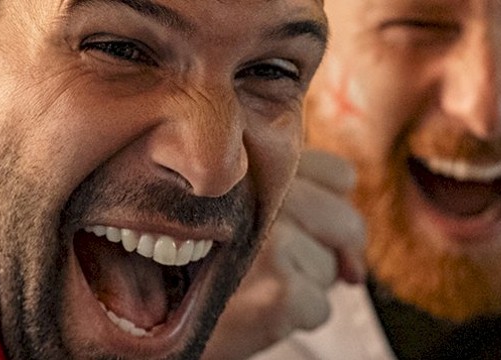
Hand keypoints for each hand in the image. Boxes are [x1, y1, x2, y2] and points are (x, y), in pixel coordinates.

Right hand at [201, 150, 366, 358]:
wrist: (145, 320)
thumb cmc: (186, 262)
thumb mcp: (228, 206)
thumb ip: (291, 201)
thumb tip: (355, 267)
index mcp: (253, 166)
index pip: (339, 176)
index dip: (330, 209)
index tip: (309, 232)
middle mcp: (262, 198)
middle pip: (346, 224)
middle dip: (329, 254)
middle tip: (289, 273)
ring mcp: (274, 244)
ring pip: (331, 268)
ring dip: (304, 286)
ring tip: (253, 287)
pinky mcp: (281, 293)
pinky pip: (321, 308)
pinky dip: (295, 319)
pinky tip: (254, 311)